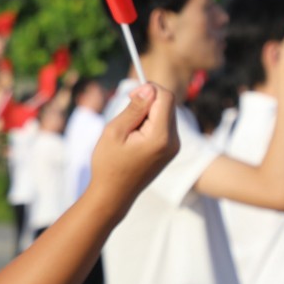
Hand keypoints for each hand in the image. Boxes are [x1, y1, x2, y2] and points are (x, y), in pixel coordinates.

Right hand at [88, 84, 178, 211]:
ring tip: (129, 131)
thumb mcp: (115, 131)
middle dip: (147, 102)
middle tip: (126, 116)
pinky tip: (135, 138)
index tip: (129, 96)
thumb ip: (134, 108)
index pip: (166, 97)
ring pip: (165, 113)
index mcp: (161, 136)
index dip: (149, 89)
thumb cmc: (109, 164)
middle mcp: (173, 141)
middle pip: (167, 104)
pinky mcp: (170, 150)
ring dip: (147, 113)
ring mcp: (174, 147)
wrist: (114, 194)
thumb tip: (149, 88)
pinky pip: (164, 125)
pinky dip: (149, 124)